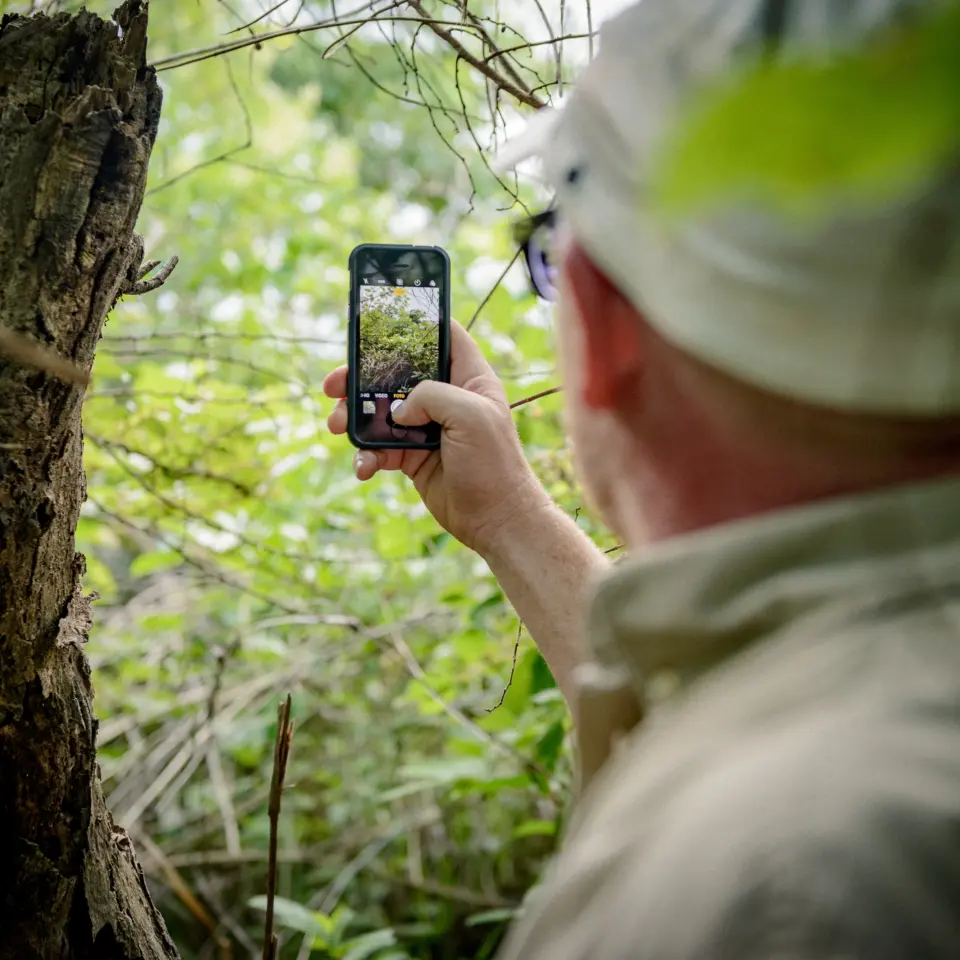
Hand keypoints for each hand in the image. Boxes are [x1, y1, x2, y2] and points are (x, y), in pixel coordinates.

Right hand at [323, 320, 550, 556]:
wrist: (496, 520)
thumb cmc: (495, 464)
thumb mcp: (471, 416)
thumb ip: (432, 396)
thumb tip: (397, 410)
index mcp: (468, 378)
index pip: (443, 335)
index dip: (415, 322)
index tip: (379, 320)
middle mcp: (446, 398)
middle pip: (396, 374)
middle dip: (361, 378)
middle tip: (333, 385)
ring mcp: (427, 428)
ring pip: (380, 412)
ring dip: (354, 418)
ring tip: (338, 427)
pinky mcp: (413, 457)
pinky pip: (379, 449)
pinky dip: (366, 456)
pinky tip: (364, 468)